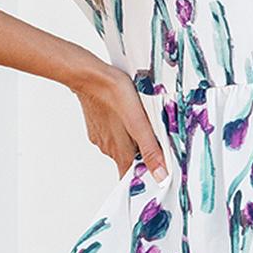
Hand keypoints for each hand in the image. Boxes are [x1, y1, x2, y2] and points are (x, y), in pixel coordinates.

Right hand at [72, 64, 169, 183]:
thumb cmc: (115, 95)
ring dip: (131, 137)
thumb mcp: (140, 124)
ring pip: (120, 144)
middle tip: (152, 135)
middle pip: (128, 159)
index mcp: (120, 153)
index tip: (152, 172)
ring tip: (138, 119)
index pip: (130, 176)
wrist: (91, 76)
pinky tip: (125, 112)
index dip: (142, 176)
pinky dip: (120, 126)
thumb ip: (151, 151)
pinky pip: (112, 131)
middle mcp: (108, 148)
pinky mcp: (96, 124)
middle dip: (141, 152)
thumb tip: (161, 176)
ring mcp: (101, 136)